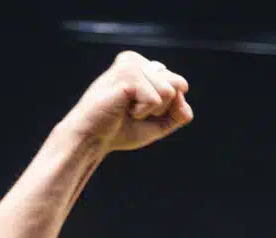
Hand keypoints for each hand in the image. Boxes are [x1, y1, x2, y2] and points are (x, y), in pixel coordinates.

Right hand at [64, 50, 192, 152]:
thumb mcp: (158, 123)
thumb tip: (183, 95)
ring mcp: (130, 65)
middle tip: (133, 112)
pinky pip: (156, 99)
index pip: (179, 85)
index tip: (140, 111)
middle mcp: (135, 60)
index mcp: (141, 66)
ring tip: (127, 110)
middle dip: (161, 109)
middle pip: (177, 86)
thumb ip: (178, 113)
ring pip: (169, 92)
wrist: (92, 139)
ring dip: (151, 111)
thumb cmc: (120, 130)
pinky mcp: (127, 75)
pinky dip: (143, 112)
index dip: (166, 108)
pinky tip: (122, 109)